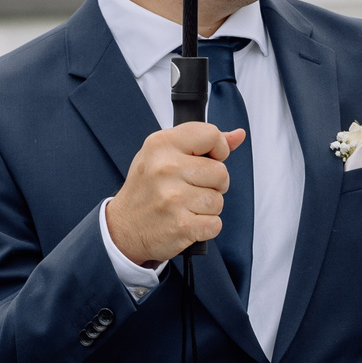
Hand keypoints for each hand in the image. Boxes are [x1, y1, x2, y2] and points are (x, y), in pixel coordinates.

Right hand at [103, 121, 246, 266]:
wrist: (123, 228)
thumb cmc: (147, 188)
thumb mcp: (164, 155)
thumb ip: (202, 143)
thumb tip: (238, 135)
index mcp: (161, 144)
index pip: (211, 135)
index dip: (218, 149)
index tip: (207, 159)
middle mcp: (165, 168)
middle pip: (221, 172)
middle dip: (213, 184)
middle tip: (190, 188)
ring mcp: (173, 198)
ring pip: (218, 200)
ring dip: (207, 207)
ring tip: (185, 206)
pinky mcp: (181, 225)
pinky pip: (215, 224)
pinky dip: (205, 227)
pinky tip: (186, 221)